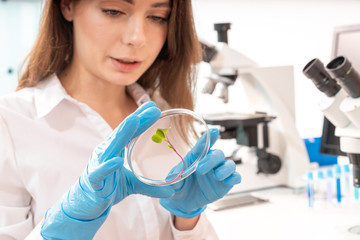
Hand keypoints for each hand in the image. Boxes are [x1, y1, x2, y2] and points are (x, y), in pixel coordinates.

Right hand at [41, 101, 173, 239]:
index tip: (154, 107)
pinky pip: (101, 171)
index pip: (130, 131)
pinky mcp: (93, 179)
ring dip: (123, 133)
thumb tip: (172, 191)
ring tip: (135, 121)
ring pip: (111, 146)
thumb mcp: (132, 184)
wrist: (84, 204)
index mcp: (114, 149)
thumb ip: (150, 186)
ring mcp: (98, 164)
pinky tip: (117, 161)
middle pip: (122, 133)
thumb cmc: (107, 187)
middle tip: (153, 108)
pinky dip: (108, 166)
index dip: (142, 119)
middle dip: (137, 119)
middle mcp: (106, 152)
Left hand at [159, 128, 240, 218]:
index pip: (203, 146)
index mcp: (196, 158)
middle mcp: (209, 163)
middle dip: (211, 160)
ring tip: (216, 176)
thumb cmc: (179, 187)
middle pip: (217, 154)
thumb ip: (174, 179)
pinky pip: (235, 177)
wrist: (183, 203)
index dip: (209, 138)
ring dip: (225, 169)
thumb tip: (172, 178)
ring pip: (230, 164)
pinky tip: (228, 181)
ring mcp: (219, 173)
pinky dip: (234, 178)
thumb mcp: (172, 183)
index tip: (214, 131)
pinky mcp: (225, 184)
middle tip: (200, 169)